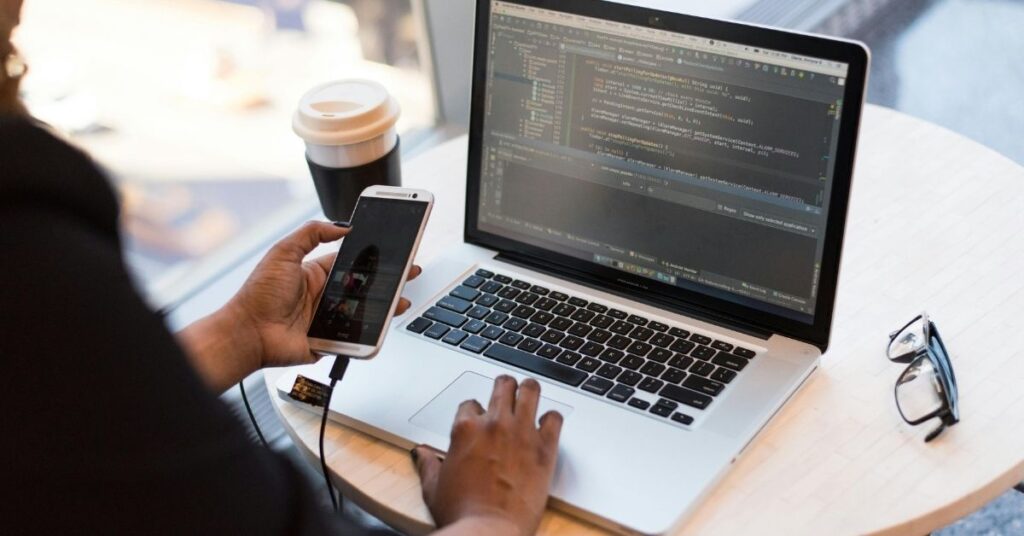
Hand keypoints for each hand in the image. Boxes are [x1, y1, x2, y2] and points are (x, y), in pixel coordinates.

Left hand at [228, 221, 421, 368]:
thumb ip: (311, 233)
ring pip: (365, 311)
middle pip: (364, 287)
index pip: (352, 262)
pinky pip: (355, 336)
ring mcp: (328, 319)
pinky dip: (371, 332)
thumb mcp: (283, 252)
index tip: (391, 250)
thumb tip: (341, 225)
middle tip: (409, 272)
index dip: (372, 257)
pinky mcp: (330, 340)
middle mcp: (324, 295)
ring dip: (386, 305)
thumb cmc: (258, 295)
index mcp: (315, 273)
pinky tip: (384, 322)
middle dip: (388, 280)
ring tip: (402, 299)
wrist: (248, 333)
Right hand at [413, 376, 563, 535]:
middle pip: (503, 385)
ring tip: (529, 394)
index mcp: (465, 429)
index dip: (475, 412)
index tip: (478, 420)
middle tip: (507, 393)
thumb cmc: (461, 514)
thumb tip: (421, 453)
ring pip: (530, 390)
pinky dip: (552, 419)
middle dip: (504, 387)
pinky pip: (555, 418)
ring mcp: (521, 433)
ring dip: (529, 391)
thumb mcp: (434, 488)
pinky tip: (548, 425)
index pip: (471, 404)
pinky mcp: (545, 448)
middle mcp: (494, 424)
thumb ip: (428, 465)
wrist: (489, 532)